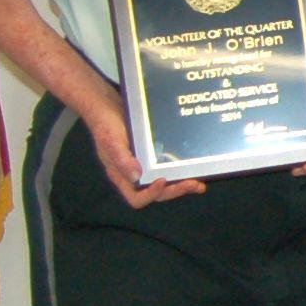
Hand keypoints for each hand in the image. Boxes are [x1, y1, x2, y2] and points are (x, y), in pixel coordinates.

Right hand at [85, 93, 203, 207]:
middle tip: (193, 184)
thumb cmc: (105, 126)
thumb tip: (136, 176)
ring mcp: (146, 166)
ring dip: (182, 184)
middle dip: (175, 191)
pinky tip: (195, 167)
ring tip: (199, 184)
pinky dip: (182, 170)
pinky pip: (169, 168)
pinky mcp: (155, 156)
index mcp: (122, 177)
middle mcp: (135, 176)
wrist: (109, 107)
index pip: (137, 198)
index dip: (151, 195)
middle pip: (157, 193)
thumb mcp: (111, 141)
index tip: (163, 181)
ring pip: (166, 183)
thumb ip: (121, 159)